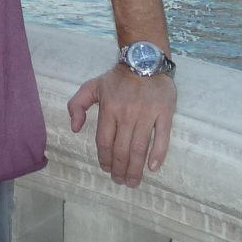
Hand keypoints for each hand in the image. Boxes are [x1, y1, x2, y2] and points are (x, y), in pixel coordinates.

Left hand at [67, 66, 174, 186]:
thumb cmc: (118, 77)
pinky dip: (158, 154)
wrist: (145, 60)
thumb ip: (77, 104)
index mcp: (109, 109)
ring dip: (136, 168)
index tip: (106, 170)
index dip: (104, 159)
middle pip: (122, 149)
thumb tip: (75, 128)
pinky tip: (153, 167)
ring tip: (133, 182)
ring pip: (140, 148)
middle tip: (121, 182)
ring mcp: (147, 115)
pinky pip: (162, 138)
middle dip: (120, 169)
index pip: (104, 142)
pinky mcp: (165, 114)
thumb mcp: (92, 86)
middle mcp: (127, 114)